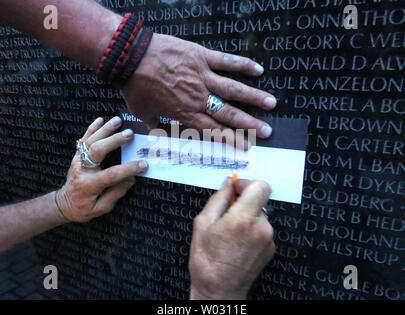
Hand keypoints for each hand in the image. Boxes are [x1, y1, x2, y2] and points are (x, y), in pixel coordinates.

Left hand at [56, 117, 147, 222]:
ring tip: (118, 120)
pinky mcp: (77, 156)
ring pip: (90, 141)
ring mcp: (78, 161)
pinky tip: (100, 120)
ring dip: (104, 130)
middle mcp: (82, 170)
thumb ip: (115, 193)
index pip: (111, 175)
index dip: (128, 169)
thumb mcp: (101, 208)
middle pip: (97, 151)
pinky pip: (84, 140)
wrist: (63, 204)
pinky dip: (92, 129)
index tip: (143, 164)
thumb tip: (131, 179)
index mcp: (89, 185)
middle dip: (114, 141)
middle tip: (129, 134)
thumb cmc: (83, 209)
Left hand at [120, 34, 275, 138]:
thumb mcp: (143, 113)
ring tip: (271, 104)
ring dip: (253, 98)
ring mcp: (202, 76)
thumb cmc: (135, 86)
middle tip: (266, 132)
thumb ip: (156, 125)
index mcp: (185, 113)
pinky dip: (242, 65)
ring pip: (233, 90)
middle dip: (249, 125)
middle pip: (228, 114)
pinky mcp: (201, 57)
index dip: (231, 140)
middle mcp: (198, 98)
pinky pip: (226, 61)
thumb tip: (159, 133)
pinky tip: (258, 70)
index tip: (246, 147)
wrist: (129, 57)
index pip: (214, 130)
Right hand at [189, 179, 275, 299]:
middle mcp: (261, 228)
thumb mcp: (203, 223)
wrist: (218, 290)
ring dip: (247, 218)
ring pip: (259, 215)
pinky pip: (262, 230)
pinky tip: (237, 243)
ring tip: (230, 234)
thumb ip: (218, 199)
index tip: (236, 189)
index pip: (261, 186)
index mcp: (243, 219)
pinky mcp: (271, 249)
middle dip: (243, 203)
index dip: (247, 184)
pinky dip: (251, 231)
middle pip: (258, 201)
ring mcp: (268, 240)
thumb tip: (228, 184)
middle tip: (225, 216)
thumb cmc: (207, 260)